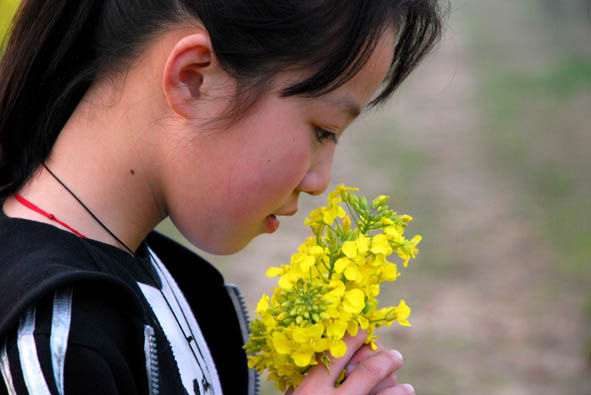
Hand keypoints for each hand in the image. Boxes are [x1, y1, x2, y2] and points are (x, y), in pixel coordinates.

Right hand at [286, 331, 414, 394]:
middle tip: (396, 356)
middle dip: (386, 359)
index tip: (365, 328)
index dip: (354, 337)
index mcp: (311, 392)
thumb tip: (329, 353)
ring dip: (399, 389)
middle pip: (368, 372)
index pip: (336, 354)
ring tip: (405, 387)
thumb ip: (309, 381)